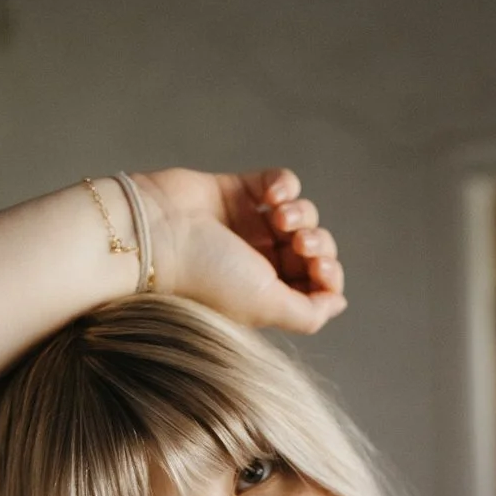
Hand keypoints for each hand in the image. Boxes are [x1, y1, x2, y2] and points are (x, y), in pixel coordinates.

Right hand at [135, 166, 347, 335]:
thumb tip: (339, 301)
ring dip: (302, 215)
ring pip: (302, 215)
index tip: (318, 269)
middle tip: (300, 245)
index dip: (328, 274)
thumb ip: (308, 313)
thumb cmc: (205, 276)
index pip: (317, 285)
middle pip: (314, 249)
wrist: (157, 234)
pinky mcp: (238, 192)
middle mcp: (259, 264)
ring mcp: (249, 226)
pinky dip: (285, 185)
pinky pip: (280, 183)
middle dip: (317, 244)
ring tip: (280, 218)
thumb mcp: (265, 306)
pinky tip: (273, 195)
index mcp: (265, 296)